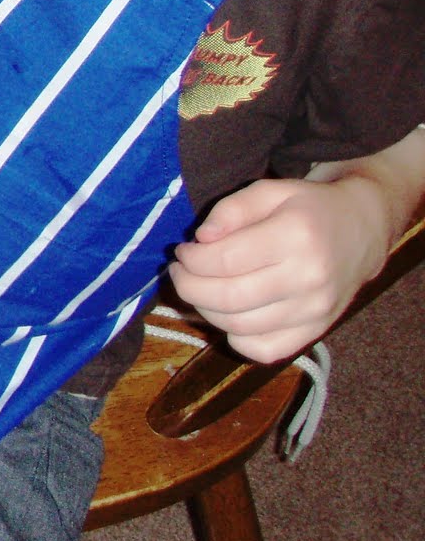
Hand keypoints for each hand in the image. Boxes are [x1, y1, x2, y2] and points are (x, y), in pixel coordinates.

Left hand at [168, 176, 391, 362]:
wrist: (361, 230)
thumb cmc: (307, 208)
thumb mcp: (270, 190)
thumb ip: (231, 209)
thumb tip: (201, 239)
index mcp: (296, 236)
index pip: (224, 260)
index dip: (191, 259)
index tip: (182, 251)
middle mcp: (308, 278)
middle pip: (227, 298)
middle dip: (188, 286)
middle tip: (179, 272)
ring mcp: (315, 311)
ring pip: (239, 327)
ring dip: (204, 310)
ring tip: (199, 288)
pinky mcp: (315, 332)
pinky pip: (263, 350)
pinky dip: (235, 338)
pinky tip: (229, 314)